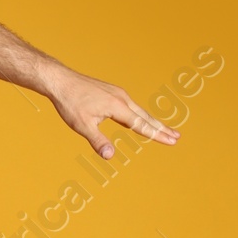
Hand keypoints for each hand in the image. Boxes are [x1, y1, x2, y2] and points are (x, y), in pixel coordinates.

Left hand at [47, 69, 178, 157]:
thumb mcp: (82, 125)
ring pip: (139, 110)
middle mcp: (121, 98)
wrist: (60, 80)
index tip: (172, 141)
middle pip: (146, 116)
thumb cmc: (69, 102)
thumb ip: (97, 141)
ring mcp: (117, 93)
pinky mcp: (111, 92)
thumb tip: (110, 156)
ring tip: (165, 129)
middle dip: (161, 128)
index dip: (157, 134)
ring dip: (152, 120)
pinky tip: (140, 119)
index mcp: (117, 107)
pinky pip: (131, 106)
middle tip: (177, 137)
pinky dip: (140, 114)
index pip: (141, 125)